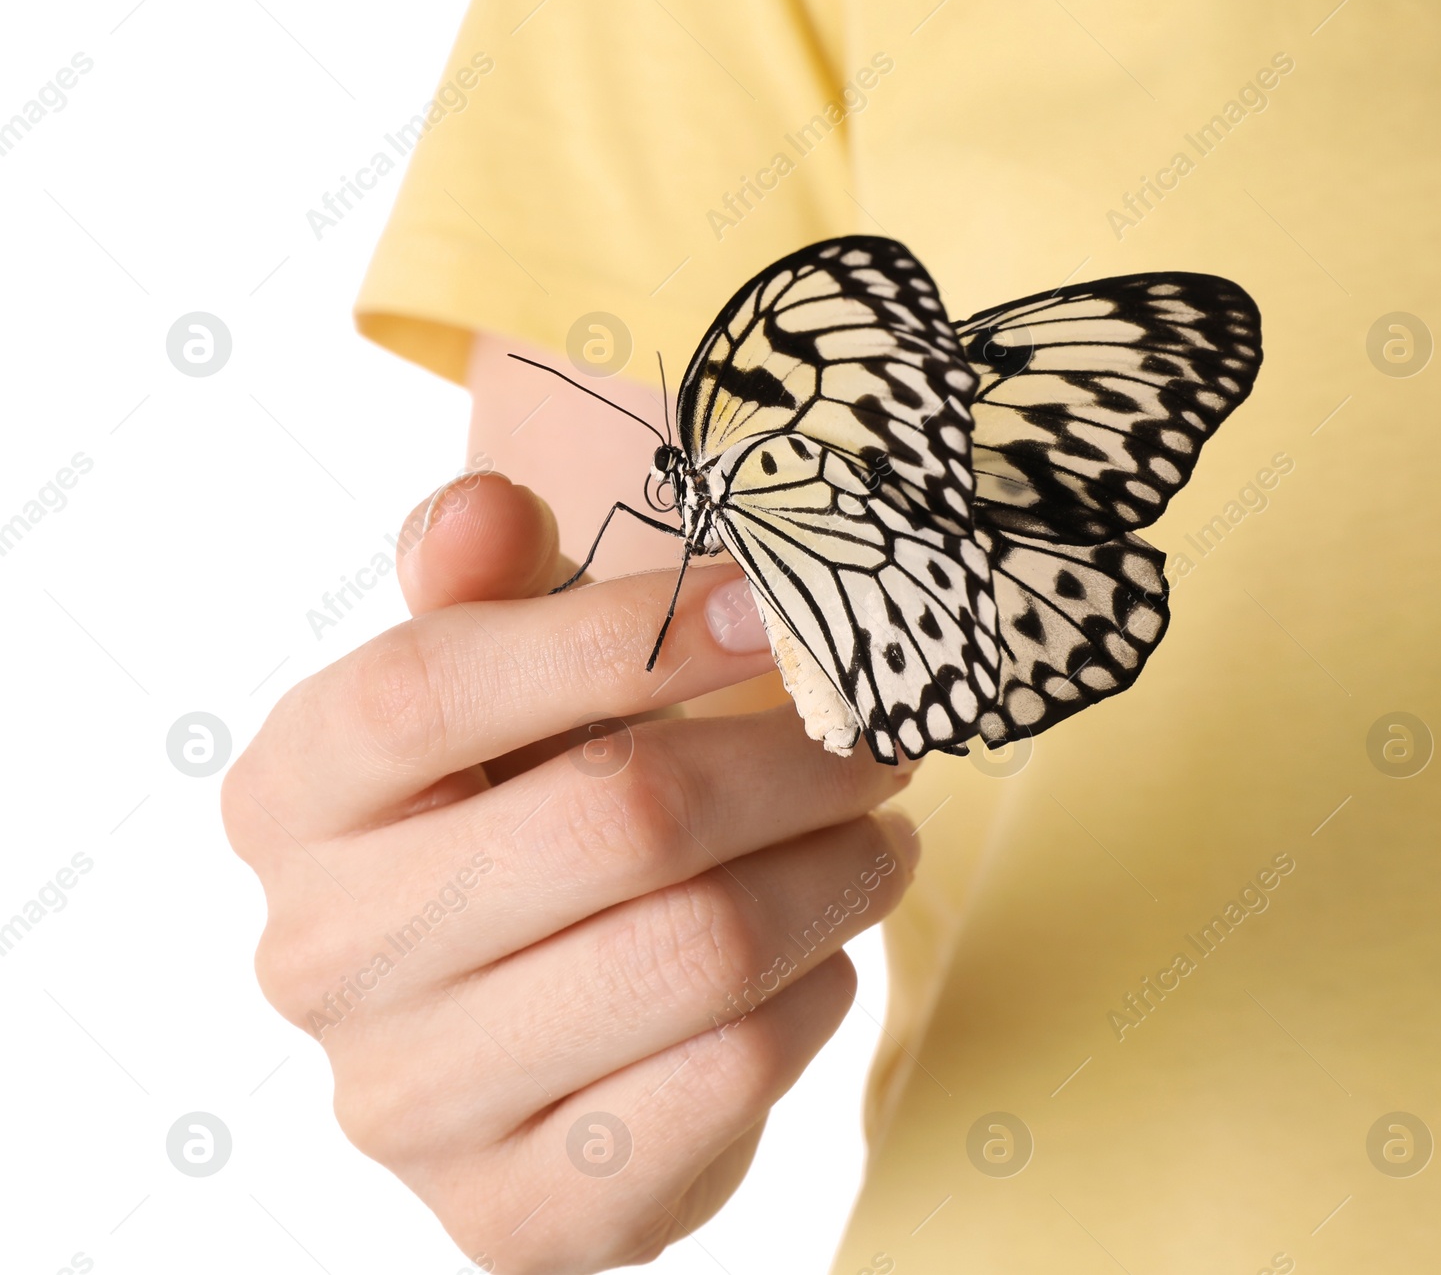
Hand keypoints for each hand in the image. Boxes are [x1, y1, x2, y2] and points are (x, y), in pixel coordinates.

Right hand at [222, 472, 919, 1272]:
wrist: (525, 1023)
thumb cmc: (521, 805)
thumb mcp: (495, 677)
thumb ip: (484, 583)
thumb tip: (482, 507)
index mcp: (291, 795)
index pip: (431, 689)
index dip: (621, 635)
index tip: (770, 610)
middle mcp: (317, 956)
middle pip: (611, 820)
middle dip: (793, 764)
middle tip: (878, 738)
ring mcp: (406, 1103)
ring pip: (696, 952)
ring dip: (833, 877)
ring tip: (876, 835)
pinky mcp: (515, 1212)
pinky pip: (723, 1081)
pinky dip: (812, 999)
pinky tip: (819, 958)